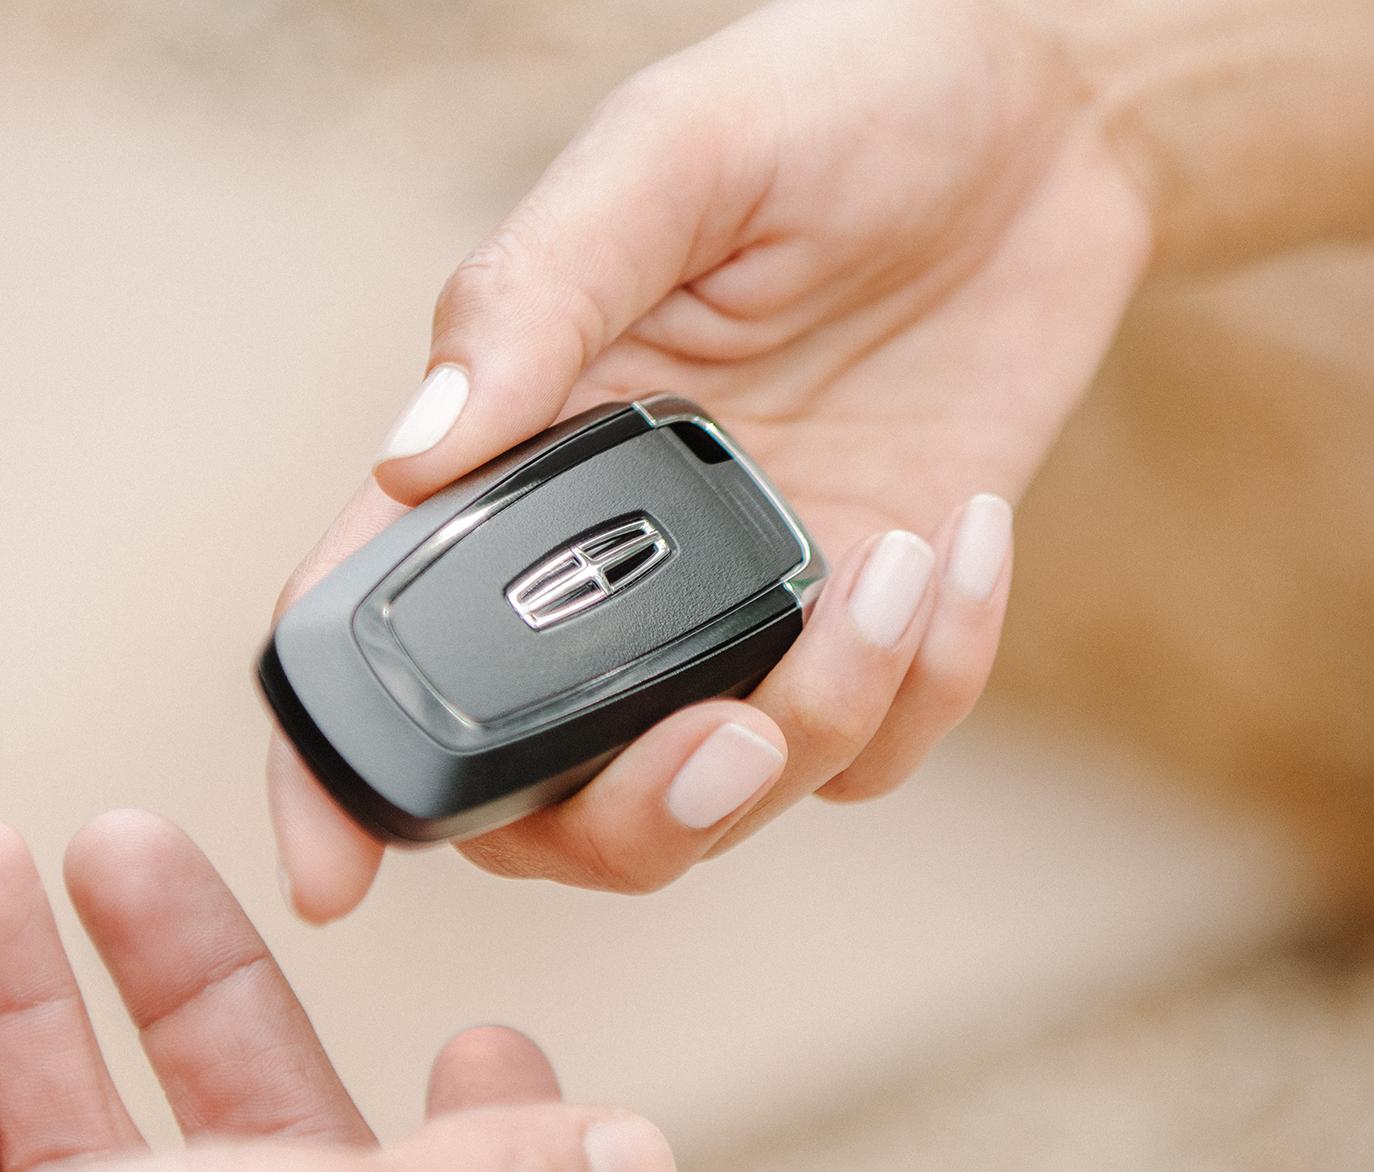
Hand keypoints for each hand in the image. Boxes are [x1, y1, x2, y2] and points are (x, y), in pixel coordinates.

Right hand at [270, 0, 1153, 917]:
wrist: (1046, 115)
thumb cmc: (836, 96)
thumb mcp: (673, 157)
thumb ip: (536, 296)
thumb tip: (409, 453)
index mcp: (522, 449)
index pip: (388, 632)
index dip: (336, 770)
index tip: (328, 873)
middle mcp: (612, 557)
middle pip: (549, 791)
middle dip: (631, 816)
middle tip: (733, 737)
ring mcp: (743, 606)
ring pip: (723, 796)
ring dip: (815, 725)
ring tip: (895, 567)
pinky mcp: (873, 620)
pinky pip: (879, 747)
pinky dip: (934, 681)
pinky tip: (967, 541)